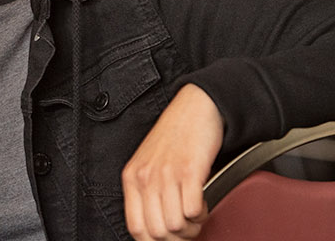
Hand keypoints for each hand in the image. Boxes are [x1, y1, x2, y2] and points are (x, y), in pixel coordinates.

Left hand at [122, 84, 223, 239]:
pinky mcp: (189, 171)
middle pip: (157, 232)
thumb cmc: (175, 135)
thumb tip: (155, 226)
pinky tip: (202, 203)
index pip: (136, 227)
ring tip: (195, 215)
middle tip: (187, 227)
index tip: (168, 238)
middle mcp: (146, 177)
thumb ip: (147, 191)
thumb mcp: (149, 163)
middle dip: (177, 237)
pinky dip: (201, 214)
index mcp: (132, 178)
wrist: (196, 107)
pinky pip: (193, 211)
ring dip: (191, 227)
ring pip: (175, 226)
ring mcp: (167, 174)